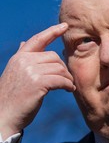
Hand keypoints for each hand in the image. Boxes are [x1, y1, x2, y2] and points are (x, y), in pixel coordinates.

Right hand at [0, 23, 75, 139]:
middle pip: (54, 57)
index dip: (52, 31)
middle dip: (62, 68)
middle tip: (66, 79)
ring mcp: (30, 71)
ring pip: (59, 68)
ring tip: (68, 86)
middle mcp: (24, 61)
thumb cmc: (12, 96)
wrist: (3, 116)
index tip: (65, 26)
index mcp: (19, 57)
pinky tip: (69, 90)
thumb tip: (24, 42)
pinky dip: (68, 85)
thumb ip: (22, 57)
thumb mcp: (15, 72)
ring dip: (67, 78)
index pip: (38, 40)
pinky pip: (61, 80)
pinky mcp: (38, 83)